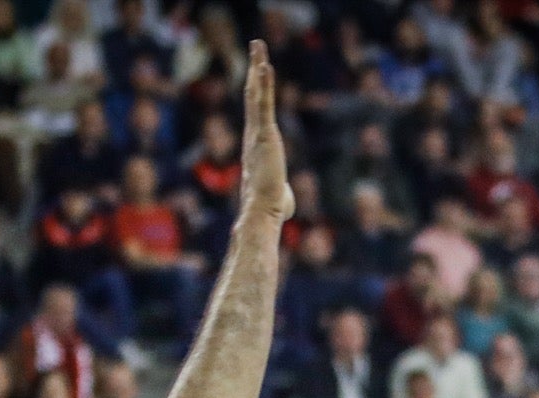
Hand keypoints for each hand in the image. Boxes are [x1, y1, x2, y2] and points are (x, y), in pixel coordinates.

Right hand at [239, 41, 294, 220]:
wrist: (262, 210)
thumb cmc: (271, 207)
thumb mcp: (280, 197)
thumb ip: (282, 194)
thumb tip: (285, 208)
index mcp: (257, 143)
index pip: (257, 112)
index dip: (257, 91)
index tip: (257, 72)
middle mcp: (253, 134)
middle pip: (253, 95)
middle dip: (254, 70)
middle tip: (256, 49)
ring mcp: (257, 133)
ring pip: (255, 94)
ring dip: (256, 68)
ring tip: (258, 46)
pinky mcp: (264, 135)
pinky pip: (263, 104)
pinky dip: (263, 84)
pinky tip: (263, 66)